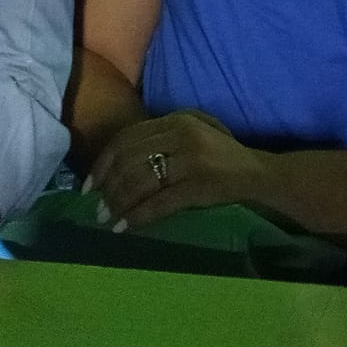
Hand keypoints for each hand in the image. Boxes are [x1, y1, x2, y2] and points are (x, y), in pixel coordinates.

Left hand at [86, 111, 268, 229]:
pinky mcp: (198, 186)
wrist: (256, 172)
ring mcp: (191, 160)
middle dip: (108, 187)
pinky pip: (159, 202)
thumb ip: (161, 136)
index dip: (104, 162)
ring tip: (107, 219)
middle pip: (130, 160)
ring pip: (141, 182)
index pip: (127, 138)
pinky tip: (125, 227)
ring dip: (119, 204)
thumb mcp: (193, 131)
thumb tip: (116, 163)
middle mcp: (181, 134)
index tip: (90, 185)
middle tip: (97, 208)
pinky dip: (138, 216)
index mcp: (176, 119)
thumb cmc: (220, 153)